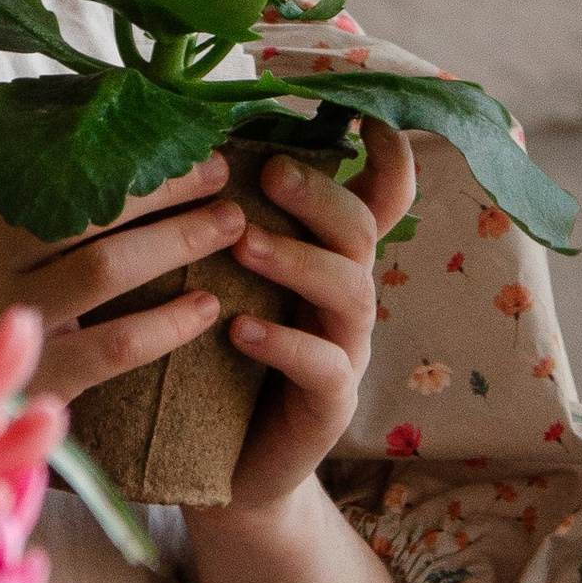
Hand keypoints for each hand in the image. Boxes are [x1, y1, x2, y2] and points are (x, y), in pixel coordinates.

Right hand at [0, 154, 247, 404]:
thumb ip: (8, 175)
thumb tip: (83, 116)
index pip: (53, 169)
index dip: (122, 149)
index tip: (173, 133)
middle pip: (90, 211)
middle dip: (164, 187)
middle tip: (219, 171)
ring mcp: (12, 322)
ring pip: (107, 270)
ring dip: (177, 241)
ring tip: (230, 224)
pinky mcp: (39, 380)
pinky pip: (113, 348)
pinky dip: (165, 325)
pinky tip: (205, 305)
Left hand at [222, 121, 417, 516]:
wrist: (228, 469)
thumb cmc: (219, 358)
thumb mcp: (228, 281)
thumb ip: (231, 222)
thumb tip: (191, 144)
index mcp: (330, 257)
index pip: (382, 197)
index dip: (390, 155)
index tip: (366, 114)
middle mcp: (347, 296)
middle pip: (363, 230)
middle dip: (320, 195)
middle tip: (270, 173)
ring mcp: (346, 350)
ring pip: (350, 291)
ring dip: (297, 260)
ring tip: (244, 246)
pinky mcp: (329, 404)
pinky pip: (323, 366)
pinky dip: (283, 343)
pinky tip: (239, 330)